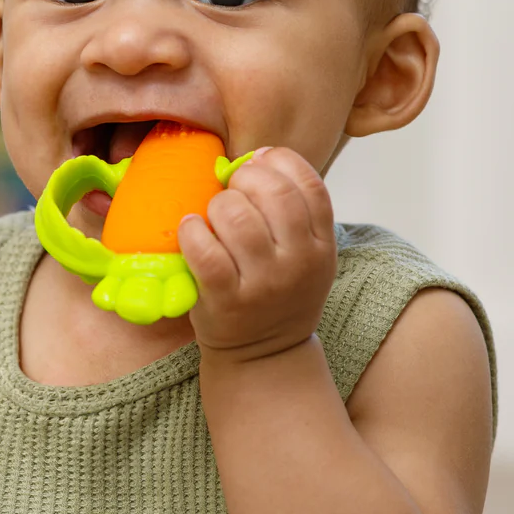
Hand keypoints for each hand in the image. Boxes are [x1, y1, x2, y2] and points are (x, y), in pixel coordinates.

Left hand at [178, 147, 336, 358]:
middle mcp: (300, 262)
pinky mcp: (227, 300)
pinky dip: (191, 232)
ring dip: (216, 206)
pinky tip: (191, 231)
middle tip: (231, 190)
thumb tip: (256, 157)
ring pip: (236, 217)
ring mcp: (264, 284)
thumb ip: (292, 210)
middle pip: (273, 192)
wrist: (265, 355)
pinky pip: (205, 252)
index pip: (310, 183)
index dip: (279, 161)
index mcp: (322, 244)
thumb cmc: (277, 290)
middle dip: (244, 179)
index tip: (258, 163)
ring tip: (212, 216)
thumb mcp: (305, 253)